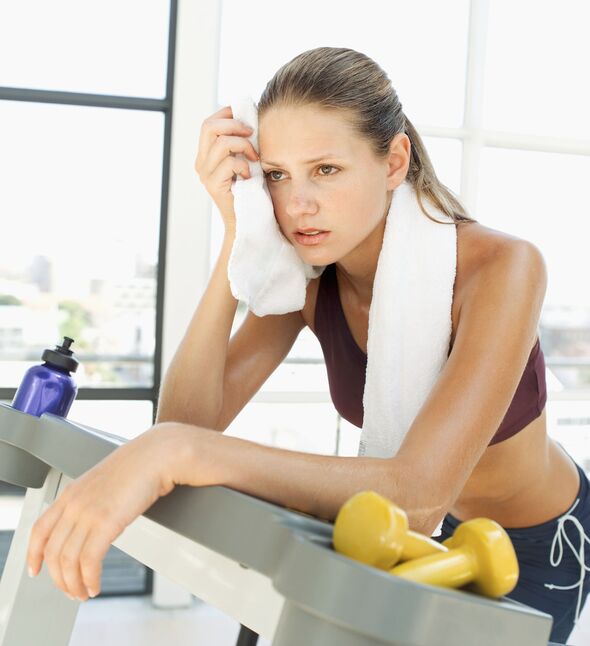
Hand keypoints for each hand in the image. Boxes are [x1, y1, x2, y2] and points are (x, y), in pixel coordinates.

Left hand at [26, 423, 184, 601]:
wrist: (157, 455)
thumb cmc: (140, 465)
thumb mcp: (105, 481)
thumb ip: (93, 501)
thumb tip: (95, 523)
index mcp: (71, 493)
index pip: (39, 529)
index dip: (33, 554)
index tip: (35, 569)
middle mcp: (74, 503)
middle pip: (52, 552)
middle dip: (59, 578)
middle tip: (71, 590)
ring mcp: (88, 512)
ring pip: (68, 561)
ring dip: (75, 584)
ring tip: (85, 592)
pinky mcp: (106, 522)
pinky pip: (90, 561)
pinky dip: (90, 579)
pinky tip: (96, 585)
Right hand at [194, 104, 259, 229]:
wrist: (246, 221)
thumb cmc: (250, 191)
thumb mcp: (244, 161)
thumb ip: (241, 144)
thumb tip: (251, 119)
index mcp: (206, 154)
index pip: (209, 123)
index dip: (227, 114)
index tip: (248, 117)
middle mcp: (201, 163)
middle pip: (209, 126)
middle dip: (235, 124)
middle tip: (252, 133)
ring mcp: (205, 174)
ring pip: (222, 143)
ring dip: (244, 146)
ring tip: (255, 158)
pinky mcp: (214, 185)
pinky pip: (230, 163)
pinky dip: (244, 165)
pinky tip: (249, 175)